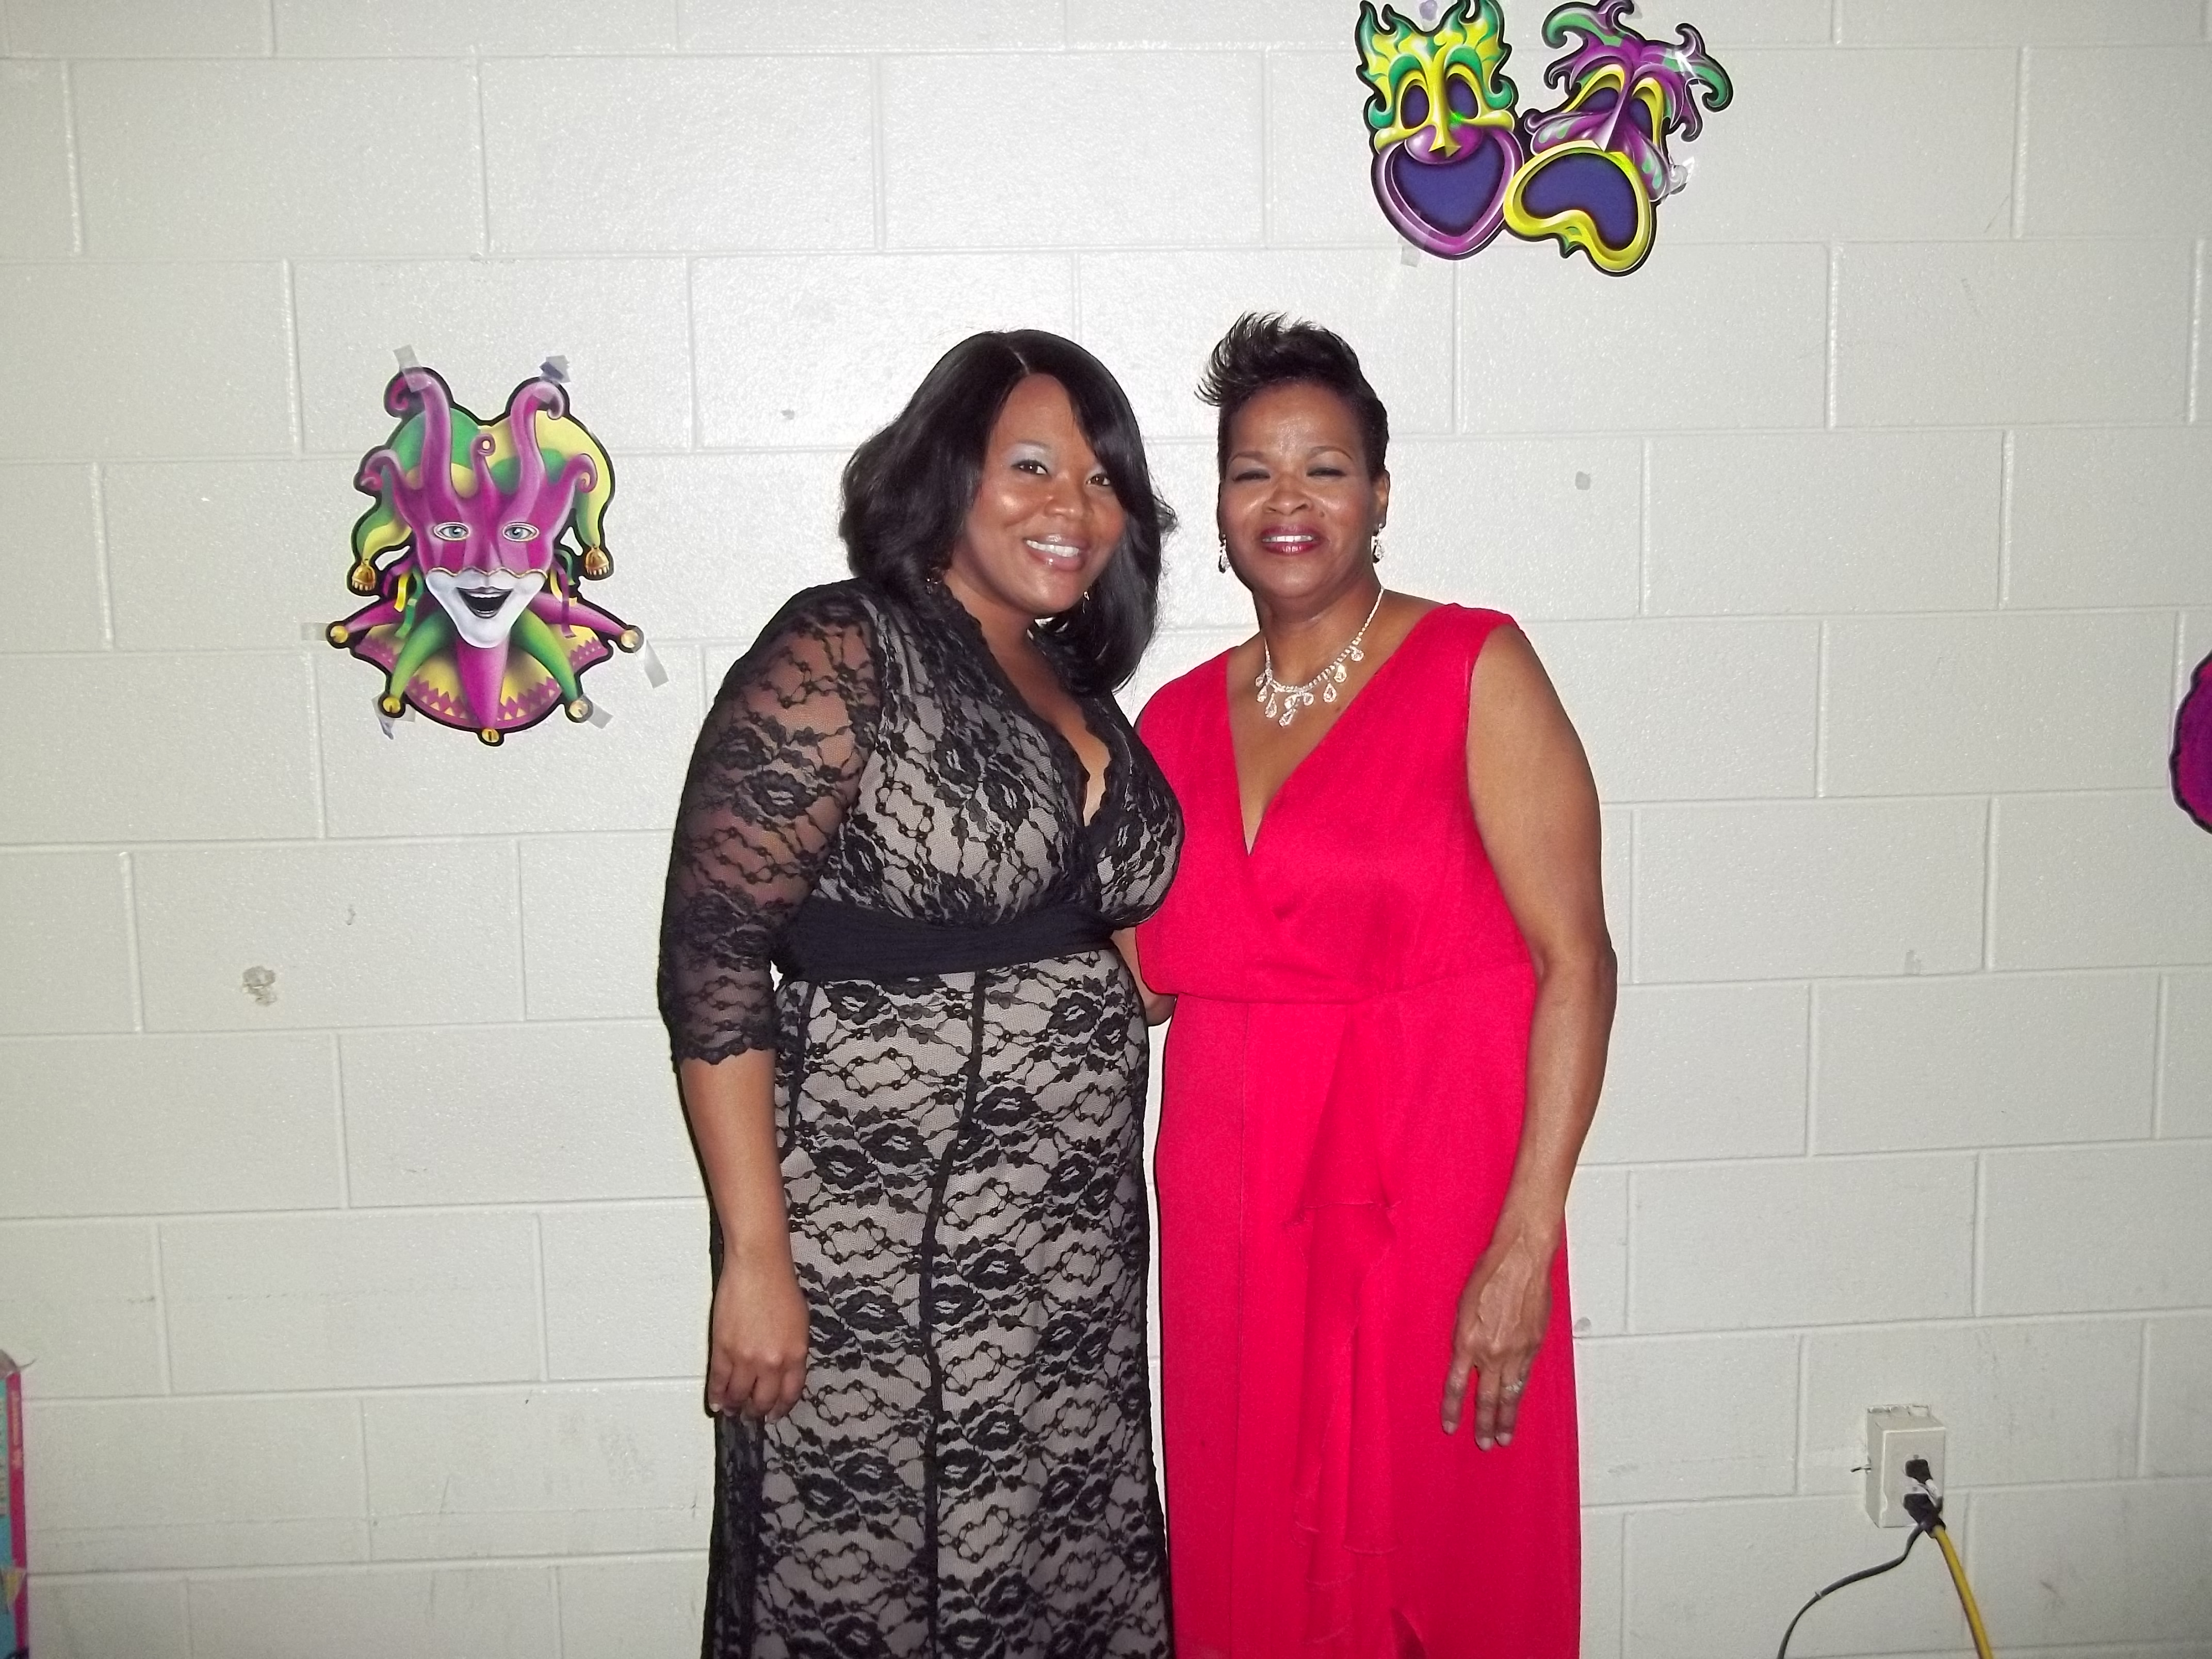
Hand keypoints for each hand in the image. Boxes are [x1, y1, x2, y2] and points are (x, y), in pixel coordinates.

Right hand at [707, 1248, 808, 1420]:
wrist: (759, 1266)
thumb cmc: (780, 1286)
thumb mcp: (799, 1324)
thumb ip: (793, 1351)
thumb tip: (783, 1371)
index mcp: (796, 1354)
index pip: (790, 1394)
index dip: (781, 1408)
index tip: (775, 1414)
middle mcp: (773, 1362)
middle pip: (764, 1400)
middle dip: (757, 1411)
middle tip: (752, 1414)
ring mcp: (747, 1358)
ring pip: (739, 1395)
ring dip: (735, 1407)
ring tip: (733, 1410)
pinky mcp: (724, 1350)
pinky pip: (719, 1382)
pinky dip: (717, 1396)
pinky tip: (717, 1403)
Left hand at [1441, 1229, 1553, 1448]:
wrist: (1521, 1258)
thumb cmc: (1489, 1273)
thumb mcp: (1463, 1306)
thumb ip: (1463, 1337)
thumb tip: (1465, 1359)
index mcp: (1467, 1340)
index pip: (1456, 1385)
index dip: (1453, 1409)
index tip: (1451, 1426)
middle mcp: (1491, 1351)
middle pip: (1485, 1397)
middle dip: (1483, 1423)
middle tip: (1483, 1444)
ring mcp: (1516, 1351)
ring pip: (1509, 1394)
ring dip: (1505, 1418)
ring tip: (1503, 1437)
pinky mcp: (1534, 1345)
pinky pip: (1524, 1377)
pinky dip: (1519, 1394)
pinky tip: (1517, 1404)